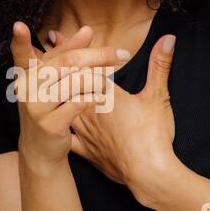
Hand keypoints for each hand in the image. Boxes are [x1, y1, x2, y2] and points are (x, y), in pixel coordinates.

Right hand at [8, 21, 129, 168]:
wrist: (41, 149)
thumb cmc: (50, 108)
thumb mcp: (53, 81)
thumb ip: (67, 55)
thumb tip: (87, 30)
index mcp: (26, 74)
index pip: (21, 54)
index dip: (20, 41)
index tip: (19, 25)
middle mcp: (27, 89)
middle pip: (67, 62)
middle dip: (99, 55)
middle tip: (122, 54)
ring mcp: (37, 107)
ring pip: (76, 81)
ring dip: (100, 79)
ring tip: (110, 82)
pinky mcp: (50, 124)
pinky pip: (79, 103)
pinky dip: (95, 97)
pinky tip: (102, 97)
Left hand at [54, 28, 179, 196]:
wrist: (148, 174)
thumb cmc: (153, 135)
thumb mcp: (158, 97)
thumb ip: (160, 65)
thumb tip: (169, 38)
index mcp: (106, 94)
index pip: (84, 66)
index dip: (71, 49)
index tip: (55, 35)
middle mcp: (90, 111)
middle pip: (68, 84)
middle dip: (55, 68)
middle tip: (40, 54)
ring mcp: (85, 132)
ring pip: (63, 107)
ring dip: (54, 93)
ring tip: (43, 83)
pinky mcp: (87, 152)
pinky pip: (68, 137)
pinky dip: (61, 128)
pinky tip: (53, 125)